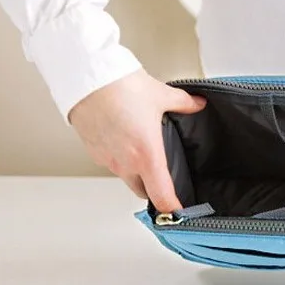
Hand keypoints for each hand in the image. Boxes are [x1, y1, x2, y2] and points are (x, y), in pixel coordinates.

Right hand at [68, 69, 205, 211]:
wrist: (87, 75)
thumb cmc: (120, 86)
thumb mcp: (162, 95)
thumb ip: (184, 104)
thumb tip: (198, 104)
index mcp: (147, 156)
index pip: (161, 197)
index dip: (172, 208)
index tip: (180, 210)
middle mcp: (125, 163)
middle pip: (143, 191)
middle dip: (154, 189)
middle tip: (165, 178)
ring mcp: (107, 158)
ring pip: (126, 177)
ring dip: (136, 173)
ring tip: (144, 152)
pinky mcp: (93, 150)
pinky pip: (110, 163)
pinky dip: (120, 158)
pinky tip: (125, 140)